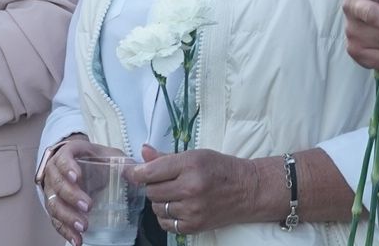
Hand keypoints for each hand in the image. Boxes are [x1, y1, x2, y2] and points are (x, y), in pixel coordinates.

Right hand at [38, 135, 126, 244]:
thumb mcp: (110, 154)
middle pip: (57, 184)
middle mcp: (54, 171)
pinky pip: (55, 219)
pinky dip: (65, 230)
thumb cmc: (95, 158)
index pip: (63, 158)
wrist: (80, 162)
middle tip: (87, 206)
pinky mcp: (53, 206)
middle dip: (71, 196)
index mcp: (68, 153)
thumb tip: (136, 174)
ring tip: (83, 226)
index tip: (77, 177)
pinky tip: (76, 238)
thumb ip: (122, 162)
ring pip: (53, 204)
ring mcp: (51, 189)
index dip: (68, 167)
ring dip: (67, 217)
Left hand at [130, 144, 263, 234]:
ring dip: (160, 201)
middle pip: (151, 191)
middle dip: (153, 186)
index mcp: (191, 164)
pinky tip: (178, 207)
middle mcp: (191, 187)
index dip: (136, 172)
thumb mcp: (196, 155)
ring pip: (156, 208)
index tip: (131, 172)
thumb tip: (143, 152)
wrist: (247, 190)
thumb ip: (166, 157)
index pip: (151, 171)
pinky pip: (165, 223)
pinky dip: (167, 216)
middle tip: (165, 181)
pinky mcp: (193, 226)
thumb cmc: (221, 169)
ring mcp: (192, 209)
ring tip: (175, 194)